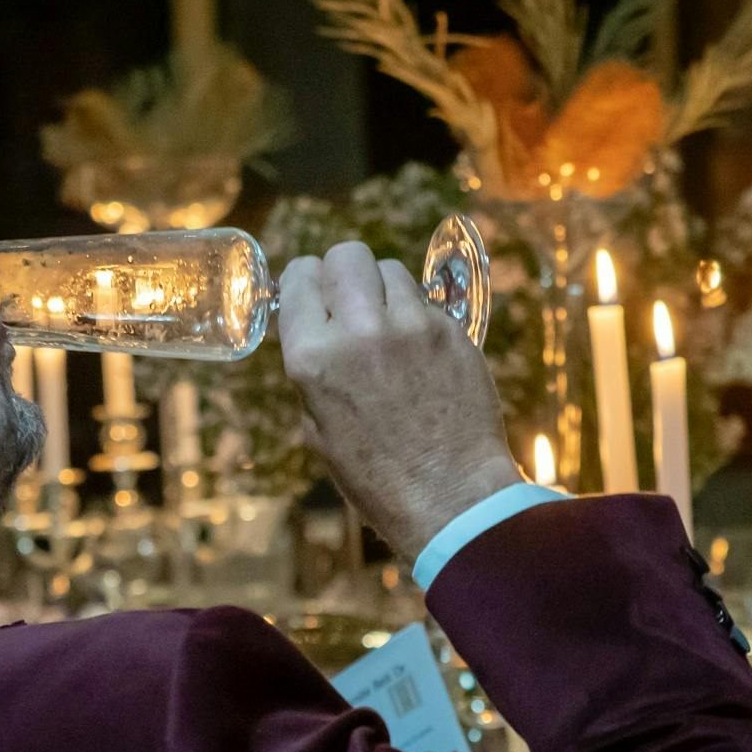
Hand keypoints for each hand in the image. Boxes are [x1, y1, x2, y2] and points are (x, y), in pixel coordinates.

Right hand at [280, 242, 522, 566]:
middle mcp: (359, 330)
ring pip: (391, 269)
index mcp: (313, 357)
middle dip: (344, 272)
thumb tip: (318, 333)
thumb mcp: (318, 428)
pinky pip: (426, 301)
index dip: (305, 282)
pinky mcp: (452, 331)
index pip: (299, 276)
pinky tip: (422, 353)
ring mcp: (411, 326)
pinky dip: (419, 317)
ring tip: (391, 327)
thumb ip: (314, 369)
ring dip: (385, 291)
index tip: (314, 294)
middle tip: (352, 300)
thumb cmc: (376, 477)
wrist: (450, 497)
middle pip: (346, 255)